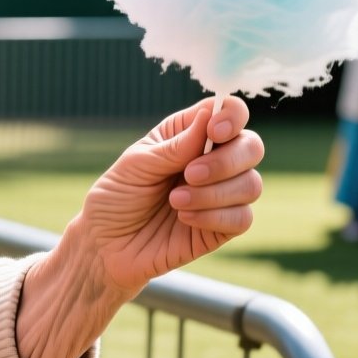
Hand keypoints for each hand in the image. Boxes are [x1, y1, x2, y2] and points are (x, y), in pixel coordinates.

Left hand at [72, 98, 263, 295]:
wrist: (105, 245)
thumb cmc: (117, 197)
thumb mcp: (137, 164)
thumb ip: (175, 145)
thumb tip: (207, 117)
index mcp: (190, 134)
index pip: (230, 112)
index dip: (232, 116)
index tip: (214, 131)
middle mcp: (212, 160)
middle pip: (251, 147)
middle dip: (227, 160)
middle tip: (189, 174)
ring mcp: (220, 195)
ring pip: (252, 184)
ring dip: (215, 193)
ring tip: (175, 201)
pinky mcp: (221, 228)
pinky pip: (242, 218)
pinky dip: (216, 217)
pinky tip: (185, 219)